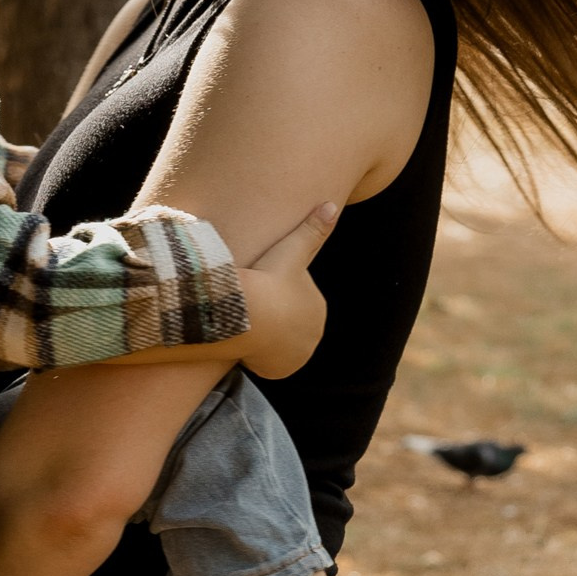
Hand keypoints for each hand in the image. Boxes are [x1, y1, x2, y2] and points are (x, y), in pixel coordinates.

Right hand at [237, 200, 338, 378]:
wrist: (246, 315)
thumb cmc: (269, 278)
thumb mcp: (292, 250)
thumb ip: (313, 229)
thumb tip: (330, 204)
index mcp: (318, 310)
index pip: (294, 300)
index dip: (273, 290)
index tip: (259, 285)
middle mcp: (313, 337)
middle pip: (285, 322)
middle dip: (271, 314)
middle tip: (251, 303)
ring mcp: (296, 357)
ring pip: (276, 342)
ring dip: (265, 335)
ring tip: (247, 320)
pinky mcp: (278, 371)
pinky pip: (267, 362)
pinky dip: (258, 355)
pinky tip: (246, 341)